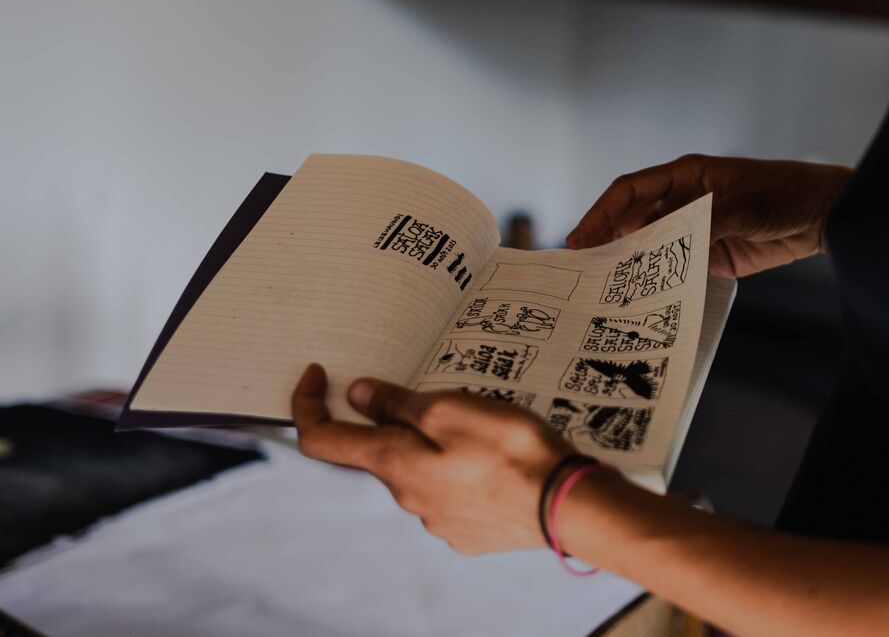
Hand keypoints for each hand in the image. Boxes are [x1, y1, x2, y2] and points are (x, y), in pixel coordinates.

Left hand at [291, 364, 573, 554]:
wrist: (566, 506)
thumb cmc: (510, 451)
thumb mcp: (450, 409)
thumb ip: (399, 404)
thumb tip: (358, 396)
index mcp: (394, 464)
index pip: (323, 440)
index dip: (308, 404)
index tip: (318, 373)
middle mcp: (407, 498)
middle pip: (381, 452)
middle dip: (396, 421)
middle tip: (438, 391)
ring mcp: (438, 519)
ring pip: (420, 472)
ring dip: (435, 445)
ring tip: (484, 423)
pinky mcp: (469, 529)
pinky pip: (452, 492)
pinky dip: (462, 470)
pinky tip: (496, 458)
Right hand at [566, 155, 851, 277]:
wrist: (822, 216)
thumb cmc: (783, 194)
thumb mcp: (742, 204)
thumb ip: (702, 221)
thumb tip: (661, 238)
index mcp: (686, 176)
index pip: (631, 191)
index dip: (602, 213)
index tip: (580, 238)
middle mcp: (683, 201)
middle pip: (634, 221)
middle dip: (606, 242)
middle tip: (579, 272)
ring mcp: (695, 230)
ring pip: (651, 248)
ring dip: (630, 265)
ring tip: (602, 290)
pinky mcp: (710, 256)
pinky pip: (677, 269)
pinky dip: (660, 282)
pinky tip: (644, 299)